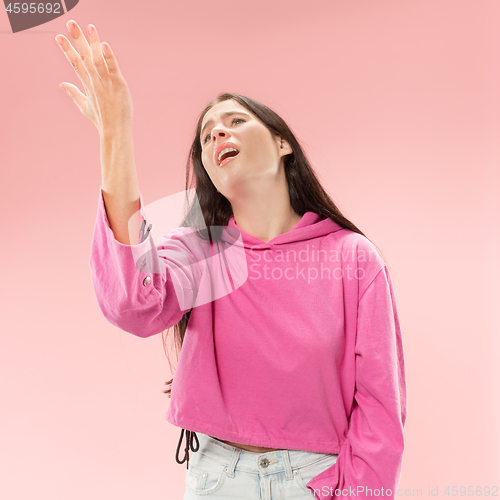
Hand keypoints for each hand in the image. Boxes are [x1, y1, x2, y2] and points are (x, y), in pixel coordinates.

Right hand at [55, 20, 133, 137]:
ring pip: (97, 59)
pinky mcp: (119, 85)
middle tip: (70, 23)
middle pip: (84, 57)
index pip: (75, 63)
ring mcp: (106, 83)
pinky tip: (105, 45)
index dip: (67, 49)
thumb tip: (62, 84)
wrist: (115, 133)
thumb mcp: (84, 106)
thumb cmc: (102, 121)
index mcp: (87, 84)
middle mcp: (95, 81)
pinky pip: (113, 68)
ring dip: (93, 43)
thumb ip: (73, 93)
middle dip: (77, 39)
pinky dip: (109, 57)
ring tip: (89, 27)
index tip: (58, 36)